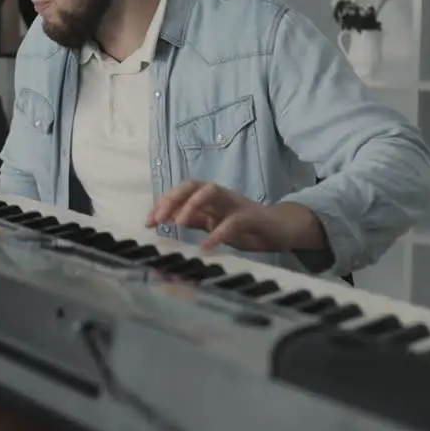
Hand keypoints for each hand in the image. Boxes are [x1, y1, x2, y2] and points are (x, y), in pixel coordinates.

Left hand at [147, 180, 308, 252]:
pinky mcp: (252, 217)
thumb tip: (167, 221)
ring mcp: (236, 204)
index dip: (163, 203)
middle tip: (158, 219)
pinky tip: (206, 246)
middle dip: (172, 199)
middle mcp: (221, 196)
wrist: (281, 230)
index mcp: (210, 199)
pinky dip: (218, 233)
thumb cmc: (246, 228)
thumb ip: (195, 221)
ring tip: (180, 223)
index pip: (182, 192)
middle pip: (192, 184)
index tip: (148, 222)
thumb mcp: (215, 225)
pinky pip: (233, 220)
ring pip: (211, 191)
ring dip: (192, 205)